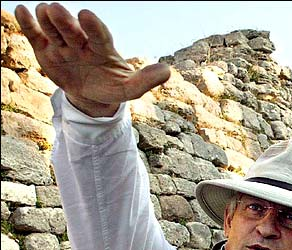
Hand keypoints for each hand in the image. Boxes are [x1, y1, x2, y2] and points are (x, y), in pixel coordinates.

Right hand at [14, 2, 170, 116]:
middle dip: (65, 21)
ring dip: (47, 20)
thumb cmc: (112, 87)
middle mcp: (81, 42)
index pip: (99, 34)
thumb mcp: (129, 88)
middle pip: (72, 29)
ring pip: (53, 29)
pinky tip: (22, 10)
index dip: (93, 26)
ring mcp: (62, 45)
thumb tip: (168, 71)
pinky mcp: (45, 50)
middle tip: (58, 11)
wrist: (90, 94)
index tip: (87, 15)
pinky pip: (35, 35)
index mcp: (102, 48)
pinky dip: (28, 23)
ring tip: (42, 11)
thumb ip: (146, 80)